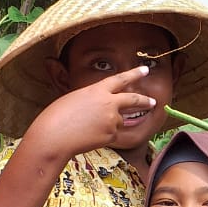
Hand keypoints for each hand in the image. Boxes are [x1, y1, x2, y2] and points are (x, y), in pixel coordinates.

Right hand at [27, 66, 156, 158]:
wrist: (54, 136)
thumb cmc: (56, 117)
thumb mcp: (75, 99)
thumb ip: (93, 101)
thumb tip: (103, 109)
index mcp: (98, 90)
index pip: (121, 79)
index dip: (134, 74)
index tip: (145, 70)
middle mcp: (109, 103)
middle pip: (133, 100)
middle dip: (144, 100)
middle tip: (153, 101)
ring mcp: (112, 120)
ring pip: (118, 122)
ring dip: (108, 125)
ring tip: (87, 128)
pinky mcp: (111, 136)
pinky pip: (111, 135)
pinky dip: (102, 136)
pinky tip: (88, 137)